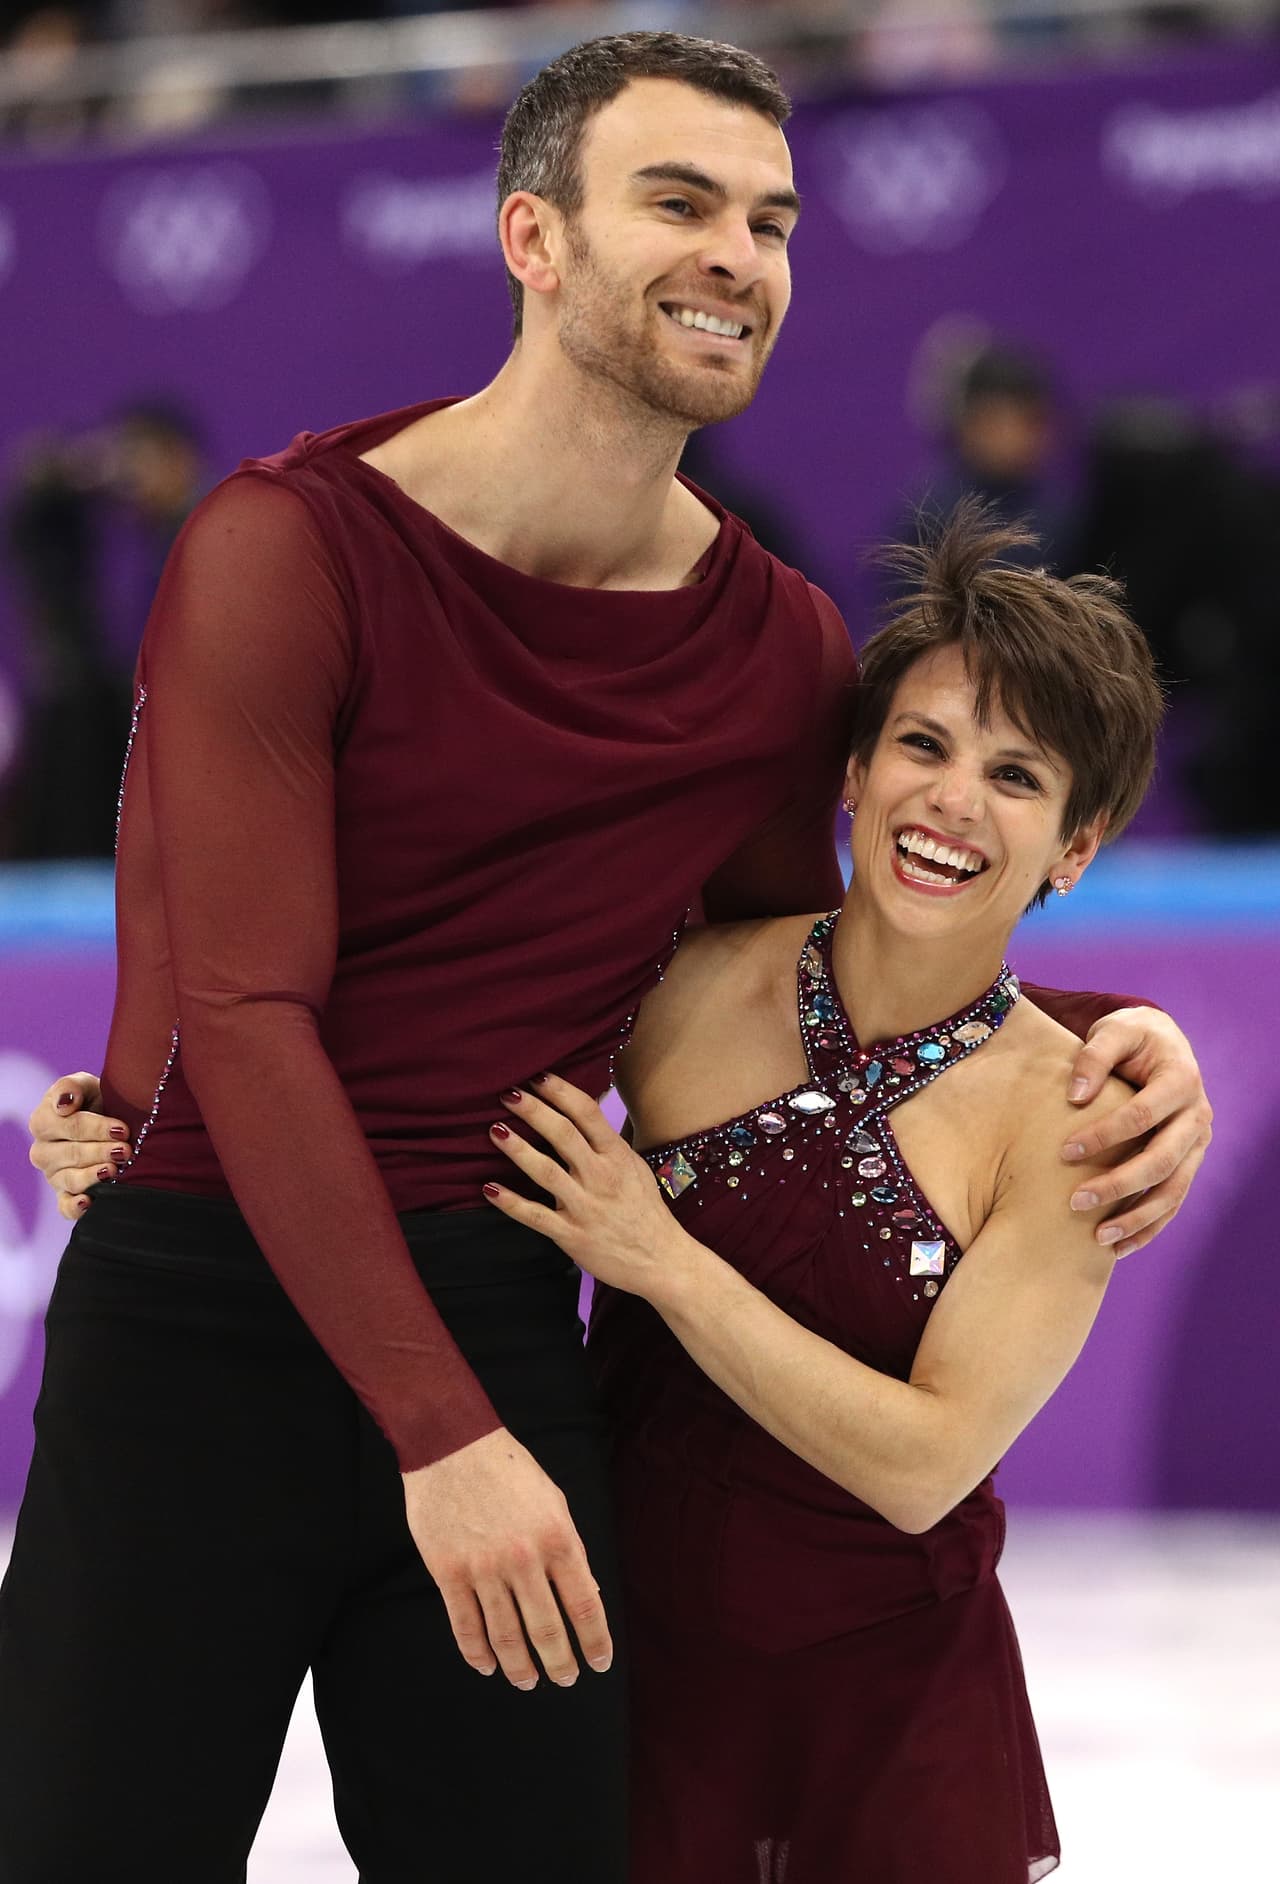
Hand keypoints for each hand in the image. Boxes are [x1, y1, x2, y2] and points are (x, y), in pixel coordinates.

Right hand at [28, 1072, 132, 1220]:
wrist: (112, 1120)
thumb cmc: (96, 1100)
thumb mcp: (86, 1085)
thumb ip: (71, 1086)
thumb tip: (65, 1103)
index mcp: (43, 1121)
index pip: (67, 1126)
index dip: (95, 1127)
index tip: (122, 1128)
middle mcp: (43, 1150)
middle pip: (70, 1154)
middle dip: (100, 1151)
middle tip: (126, 1150)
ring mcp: (53, 1175)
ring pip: (69, 1179)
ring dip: (93, 1176)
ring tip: (114, 1170)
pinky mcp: (64, 1195)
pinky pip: (64, 1207)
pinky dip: (75, 1207)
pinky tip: (89, 1202)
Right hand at [402, 1426, 611, 1690]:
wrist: (452, 1445)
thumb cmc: (508, 1470)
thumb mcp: (554, 1502)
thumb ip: (571, 1549)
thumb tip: (587, 1593)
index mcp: (557, 1538)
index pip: (584, 1605)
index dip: (595, 1641)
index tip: (600, 1662)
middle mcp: (524, 1559)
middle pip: (547, 1631)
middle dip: (560, 1664)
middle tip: (566, 1679)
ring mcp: (483, 1569)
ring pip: (506, 1637)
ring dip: (520, 1668)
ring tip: (528, 1681)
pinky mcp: (448, 1573)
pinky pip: (465, 1627)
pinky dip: (478, 1654)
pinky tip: (488, 1666)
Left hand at [481, 1074, 686, 1298]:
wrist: (661, 1260)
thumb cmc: (645, 1210)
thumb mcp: (633, 1166)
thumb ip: (606, 1141)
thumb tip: (582, 1109)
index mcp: (617, 1156)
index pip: (587, 1113)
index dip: (561, 1092)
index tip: (538, 1077)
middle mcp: (601, 1177)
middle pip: (563, 1134)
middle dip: (534, 1111)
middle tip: (508, 1094)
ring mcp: (585, 1207)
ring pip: (546, 1172)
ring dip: (518, 1150)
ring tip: (495, 1130)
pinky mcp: (571, 1235)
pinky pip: (535, 1216)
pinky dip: (511, 1202)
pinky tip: (490, 1189)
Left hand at [1060, 1007, 1211, 1257]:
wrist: (1160, 1043)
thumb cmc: (1130, 1037)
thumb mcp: (1112, 1032)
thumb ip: (1092, 1057)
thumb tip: (1075, 1097)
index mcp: (1181, 1080)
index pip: (1142, 1116)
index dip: (1104, 1136)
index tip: (1065, 1152)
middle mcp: (1197, 1115)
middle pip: (1161, 1160)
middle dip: (1119, 1185)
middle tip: (1075, 1202)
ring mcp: (1197, 1143)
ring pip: (1173, 1190)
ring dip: (1137, 1218)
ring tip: (1099, 1239)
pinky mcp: (1189, 1162)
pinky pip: (1173, 1201)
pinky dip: (1149, 1227)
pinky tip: (1120, 1247)